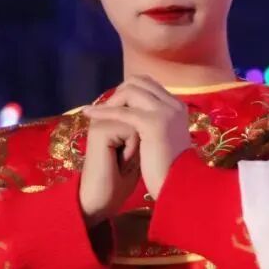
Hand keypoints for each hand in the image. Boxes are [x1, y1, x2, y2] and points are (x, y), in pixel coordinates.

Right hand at [79, 113, 140, 227]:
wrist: (100, 200)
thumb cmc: (120, 180)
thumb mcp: (135, 150)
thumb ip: (141, 129)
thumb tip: (153, 115)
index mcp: (111, 118)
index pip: (140, 111)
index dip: (143, 134)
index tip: (127, 156)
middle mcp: (104, 116)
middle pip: (140, 113)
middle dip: (140, 137)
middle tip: (124, 159)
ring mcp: (101, 121)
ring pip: (138, 121)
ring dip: (136, 145)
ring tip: (122, 161)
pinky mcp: (100, 131)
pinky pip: (132, 132)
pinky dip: (131, 151)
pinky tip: (120, 164)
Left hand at [83, 74, 192, 198]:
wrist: (179, 187)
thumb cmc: (169, 169)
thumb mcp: (163, 138)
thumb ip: (153, 123)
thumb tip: (134, 114)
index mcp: (177, 107)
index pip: (148, 84)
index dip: (127, 90)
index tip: (113, 103)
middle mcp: (173, 104)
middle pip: (139, 82)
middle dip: (118, 92)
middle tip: (103, 107)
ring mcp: (165, 112)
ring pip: (130, 91)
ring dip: (111, 101)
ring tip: (96, 113)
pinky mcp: (153, 123)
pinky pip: (123, 111)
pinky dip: (104, 111)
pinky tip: (89, 114)